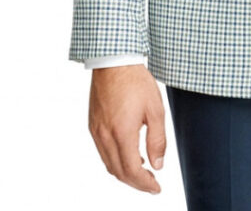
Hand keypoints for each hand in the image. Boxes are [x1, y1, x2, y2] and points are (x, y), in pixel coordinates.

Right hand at [88, 64, 166, 192]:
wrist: (113, 62)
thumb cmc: (136, 82)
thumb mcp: (155, 109)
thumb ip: (157, 140)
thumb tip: (158, 165)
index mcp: (122, 133)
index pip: (132, 171)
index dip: (145, 184)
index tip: (156, 188)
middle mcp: (105, 136)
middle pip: (119, 172)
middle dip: (136, 182)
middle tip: (151, 183)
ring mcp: (96, 131)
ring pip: (109, 164)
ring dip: (125, 173)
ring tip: (142, 171)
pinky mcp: (93, 125)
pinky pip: (103, 152)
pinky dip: (115, 160)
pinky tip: (128, 154)